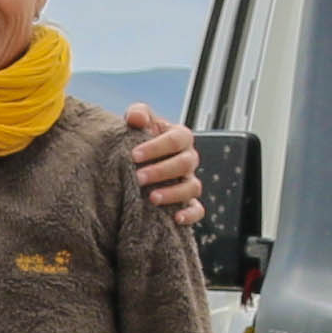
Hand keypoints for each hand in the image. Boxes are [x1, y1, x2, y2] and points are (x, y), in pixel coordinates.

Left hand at [124, 105, 201, 224]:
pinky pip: (197, 210)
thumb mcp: (137, 123)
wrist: (136, 162)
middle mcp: (188, 159)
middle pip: (185, 164)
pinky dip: (190, 215)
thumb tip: (136, 118)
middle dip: (161, 171)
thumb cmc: (139, 139)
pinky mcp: (188, 202)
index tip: (134, 156)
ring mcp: (189, 181)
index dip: (157, 147)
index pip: (176, 139)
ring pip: (192, 188)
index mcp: (180, 137)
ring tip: (152, 198)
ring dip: (173, 194)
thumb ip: (137, 114)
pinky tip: (175, 218)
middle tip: (138, 177)